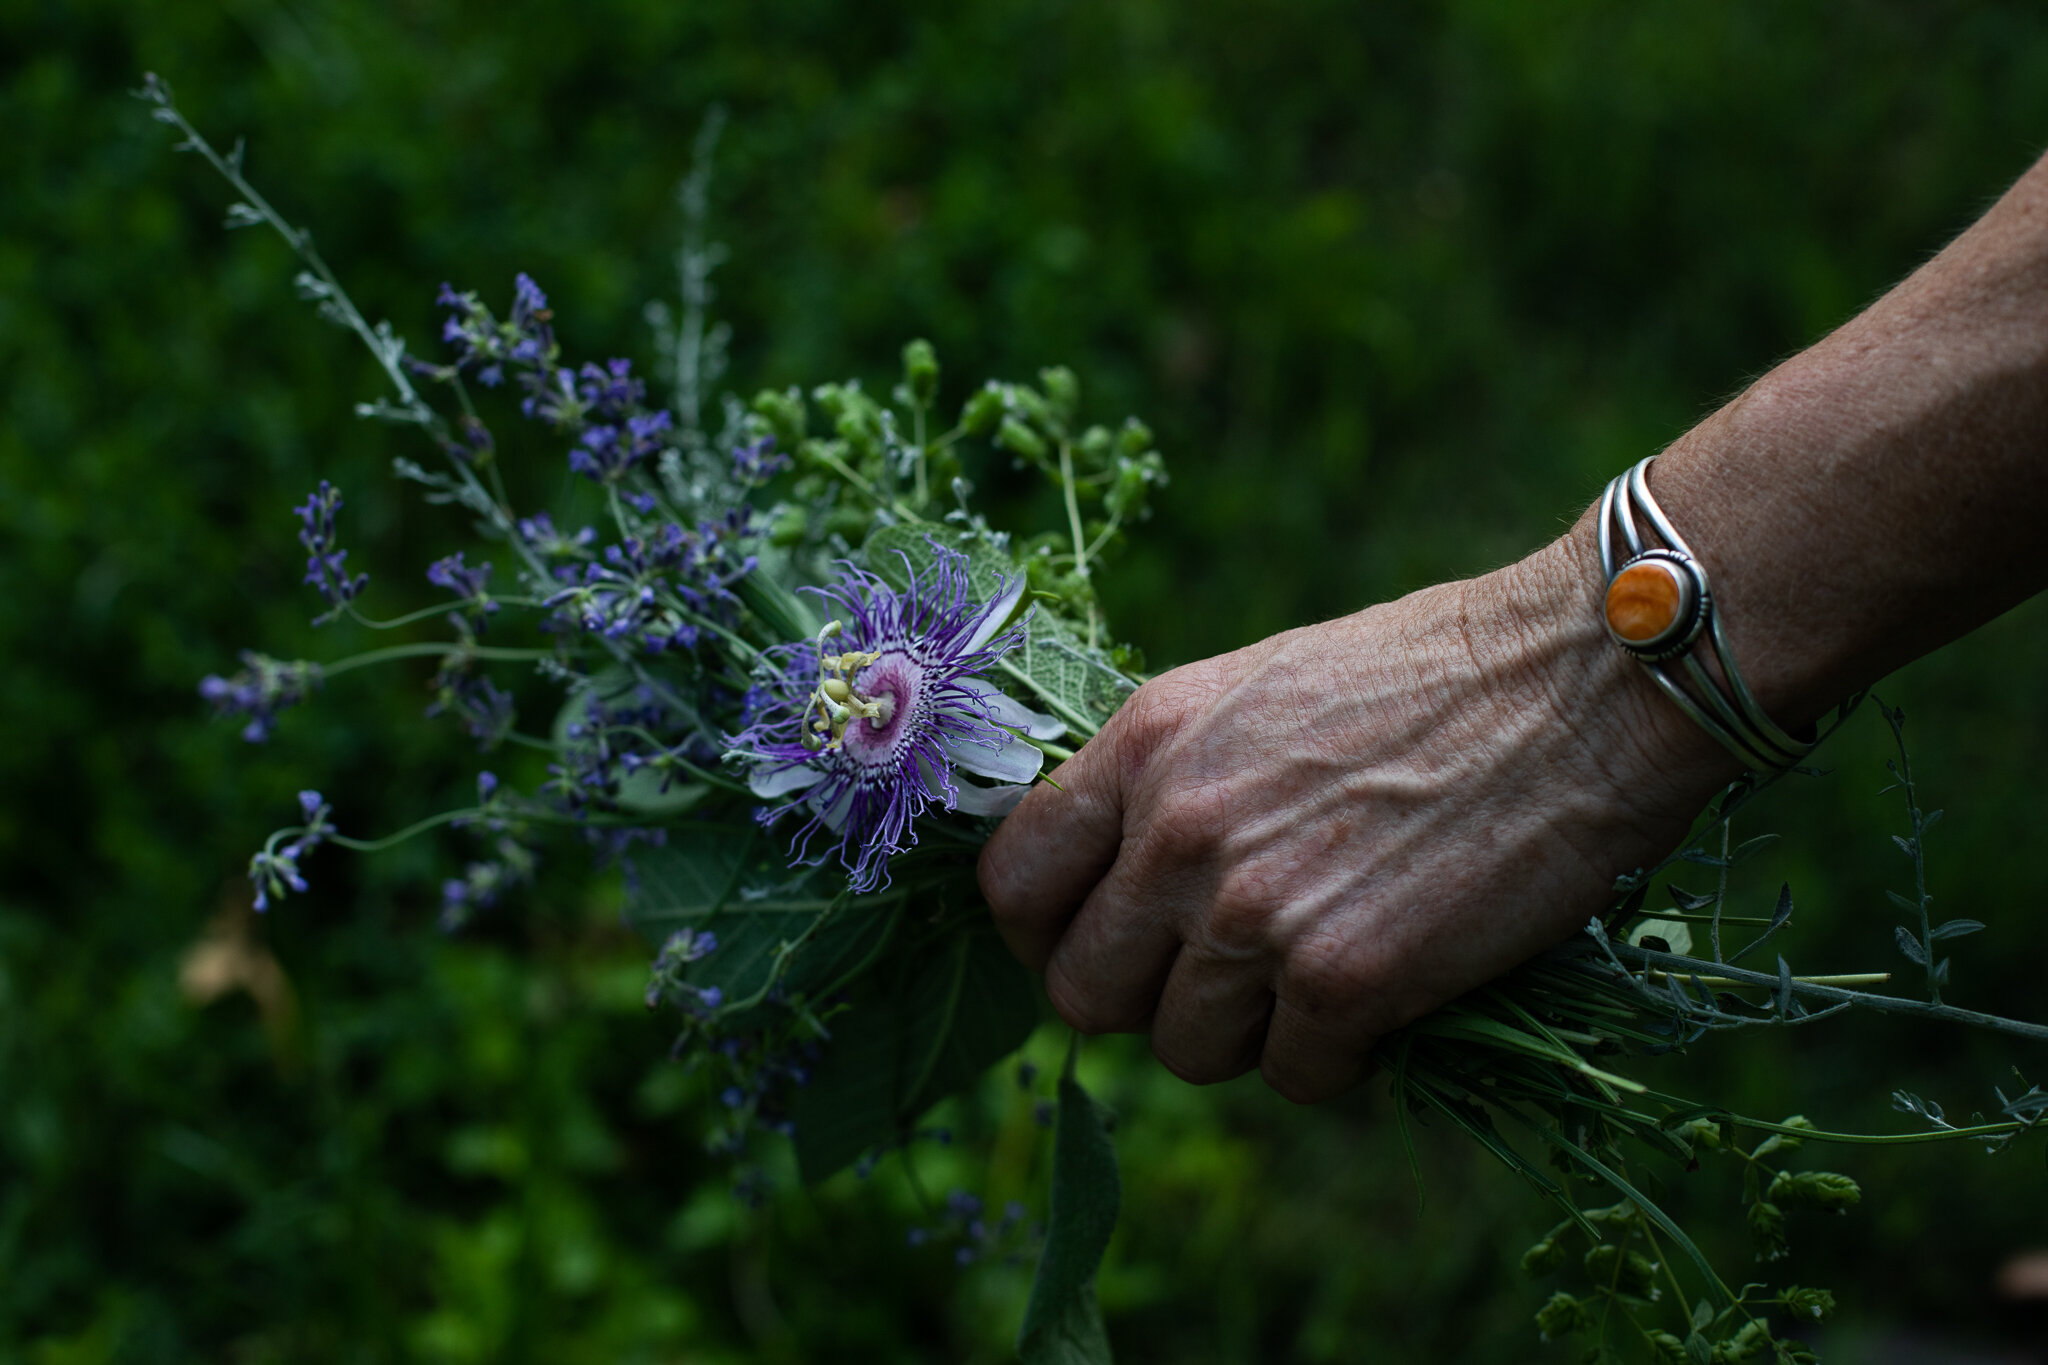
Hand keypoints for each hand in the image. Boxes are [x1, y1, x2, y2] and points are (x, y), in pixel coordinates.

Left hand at [978, 528, 1733, 1102]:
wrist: (1578, 682)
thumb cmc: (1429, 674)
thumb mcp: (1254, 690)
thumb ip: (1169, 778)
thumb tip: (1115, 874)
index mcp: (1145, 744)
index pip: (1010, 882)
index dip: (1042, 933)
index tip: (1093, 942)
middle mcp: (1176, 832)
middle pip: (1082, 993)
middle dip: (1144, 1000)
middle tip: (1215, 979)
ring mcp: (1252, 914)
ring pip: (1184, 1051)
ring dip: (1246, 1034)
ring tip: (1313, 975)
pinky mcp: (1344, 982)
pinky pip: (1293, 1078)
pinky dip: (1337, 1057)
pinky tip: (1386, 994)